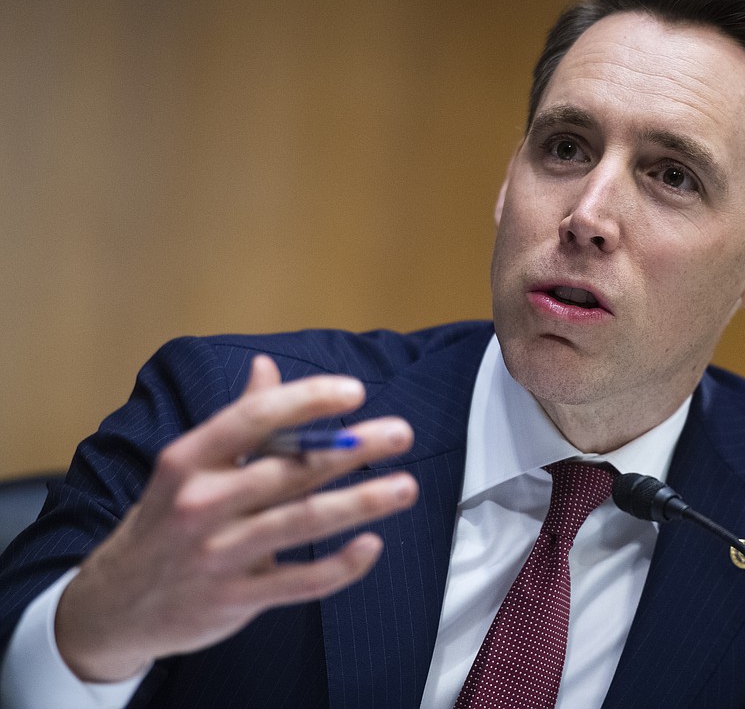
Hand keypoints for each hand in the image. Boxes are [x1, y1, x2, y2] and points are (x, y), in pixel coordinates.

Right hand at [54, 355, 417, 681]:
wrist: (113, 606)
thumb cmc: (166, 521)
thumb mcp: (188, 467)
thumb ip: (237, 420)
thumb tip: (266, 366)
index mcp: (190, 462)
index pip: (253, 419)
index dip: (306, 401)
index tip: (354, 392)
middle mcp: (202, 504)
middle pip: (290, 470)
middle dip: (352, 449)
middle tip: (401, 434)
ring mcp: (218, 555)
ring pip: (302, 523)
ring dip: (361, 503)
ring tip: (404, 487)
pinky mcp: (235, 598)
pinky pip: (299, 581)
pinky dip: (340, 566)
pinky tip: (372, 545)